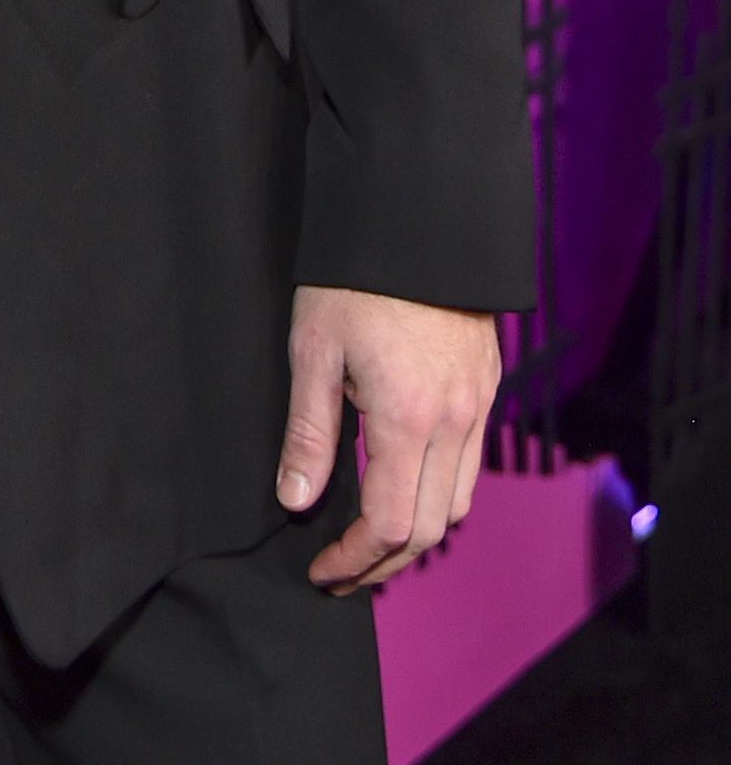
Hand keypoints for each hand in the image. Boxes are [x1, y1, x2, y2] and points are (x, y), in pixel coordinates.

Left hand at [276, 284, 498, 591]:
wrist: (415, 215)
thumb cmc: (356, 276)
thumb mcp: (314, 348)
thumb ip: (309, 432)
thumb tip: (295, 501)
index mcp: (409, 417)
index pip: (390, 523)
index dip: (355, 558)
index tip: (322, 569)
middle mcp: (456, 421)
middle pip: (433, 528)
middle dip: (385, 560)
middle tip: (341, 568)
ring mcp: (479, 404)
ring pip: (459, 501)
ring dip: (417, 531)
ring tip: (369, 537)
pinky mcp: (487, 386)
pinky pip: (471, 464)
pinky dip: (439, 493)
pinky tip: (403, 484)